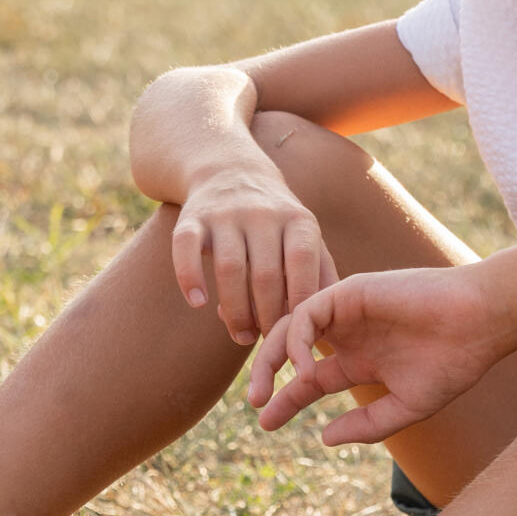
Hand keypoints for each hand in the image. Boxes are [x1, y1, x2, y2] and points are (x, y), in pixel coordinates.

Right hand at [169, 163, 336, 345]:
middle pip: (265, 275)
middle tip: (268, 345)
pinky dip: (190, 277)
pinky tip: (198, 303)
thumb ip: (322, 275)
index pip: (302, 263)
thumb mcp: (305, 236)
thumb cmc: (276, 221)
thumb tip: (331, 329)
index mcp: (298, 220)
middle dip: (267, 318)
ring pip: (229, 268)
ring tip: (241, 336)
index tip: (297, 335)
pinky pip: (186, 248)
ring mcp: (225, 213)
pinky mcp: (191, 217)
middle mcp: (262, 213)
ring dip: (235, 311)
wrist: (229, 170)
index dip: (299, 302)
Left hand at [245, 264, 509, 444]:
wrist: (480, 324)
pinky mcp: (349, 291)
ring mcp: (345, 311)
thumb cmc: (452, 363)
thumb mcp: (405, 406)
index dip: (286, 401)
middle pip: (291, 353)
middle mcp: (347, 334)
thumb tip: (323, 439)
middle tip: (255, 406)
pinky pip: (307, 312)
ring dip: (271, 358)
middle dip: (267, 377)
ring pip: (290, 327)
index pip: (311, 381)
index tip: (265, 423)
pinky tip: (304, 368)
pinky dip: (297, 339)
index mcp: (360, 360)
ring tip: (265, 391)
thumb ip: (367, 425)